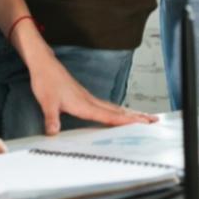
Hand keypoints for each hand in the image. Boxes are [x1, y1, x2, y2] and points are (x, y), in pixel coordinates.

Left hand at [27, 52, 156, 134]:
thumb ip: (51, 119)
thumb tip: (53, 133)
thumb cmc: (46, 81)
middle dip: (136, 117)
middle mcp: (90, 100)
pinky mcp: (85, 96)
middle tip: (153, 120)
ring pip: (114, 108)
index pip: (109, 115)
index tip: (142, 123)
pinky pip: (106, 106)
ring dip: (129, 114)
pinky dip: (117, 111)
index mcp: (84, 104)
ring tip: (144, 118)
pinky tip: (119, 113)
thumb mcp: (46, 102)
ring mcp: (88, 98)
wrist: (44, 64)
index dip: (125, 121)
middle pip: (117, 111)